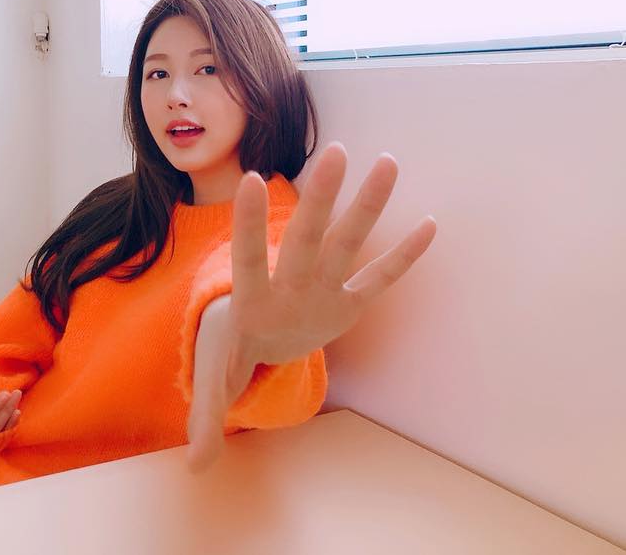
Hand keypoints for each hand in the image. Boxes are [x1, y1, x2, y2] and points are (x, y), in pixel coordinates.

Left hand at [187, 141, 437, 470]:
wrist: (252, 333)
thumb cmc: (230, 350)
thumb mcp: (217, 380)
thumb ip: (207, 417)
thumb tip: (196, 470)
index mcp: (253, 300)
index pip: (248, 256)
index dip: (246, 222)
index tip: (247, 178)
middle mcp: (290, 282)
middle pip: (304, 238)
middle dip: (320, 200)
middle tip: (336, 155)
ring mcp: (320, 286)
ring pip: (345, 241)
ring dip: (366, 206)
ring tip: (386, 161)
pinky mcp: (346, 300)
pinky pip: (377, 277)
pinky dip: (403, 258)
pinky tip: (429, 225)